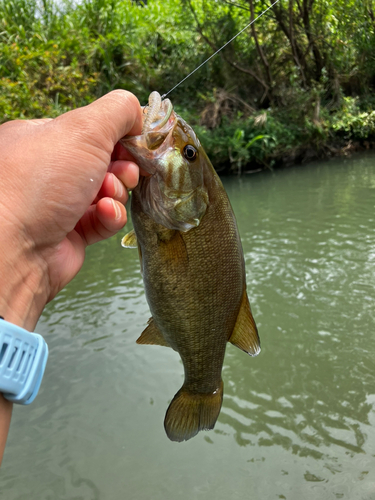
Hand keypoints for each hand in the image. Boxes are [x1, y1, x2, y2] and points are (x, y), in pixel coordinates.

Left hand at [0, 90, 141, 330]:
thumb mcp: (83, 129)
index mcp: (41, 138)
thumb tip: (138, 114)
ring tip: (106, 196)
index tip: (136, 142)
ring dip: (116, 192)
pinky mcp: (72, 233)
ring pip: (107, 191)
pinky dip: (109, 216)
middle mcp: (48, 170)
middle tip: (123, 172)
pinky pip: (103, 219)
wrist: (16, 247)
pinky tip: (103, 214)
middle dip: (121, 166)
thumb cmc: (42, 180)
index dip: (118, 135)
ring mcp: (59, 203)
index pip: (90, 130)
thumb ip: (117, 111)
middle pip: (103, 161)